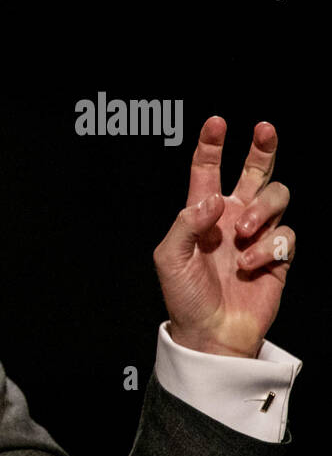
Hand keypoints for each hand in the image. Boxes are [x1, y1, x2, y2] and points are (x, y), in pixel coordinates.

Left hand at [153, 116, 293, 356]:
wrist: (210, 332)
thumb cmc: (185, 296)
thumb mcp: (169, 258)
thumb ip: (186, 223)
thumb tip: (213, 198)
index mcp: (203, 213)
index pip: (207, 171)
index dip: (211, 145)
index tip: (215, 122)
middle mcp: (232, 217)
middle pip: (254, 171)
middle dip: (262, 148)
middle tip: (263, 129)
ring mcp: (257, 235)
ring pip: (276, 196)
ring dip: (262, 208)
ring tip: (244, 232)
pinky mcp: (277, 255)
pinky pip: (286, 235)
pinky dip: (268, 248)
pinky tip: (249, 266)